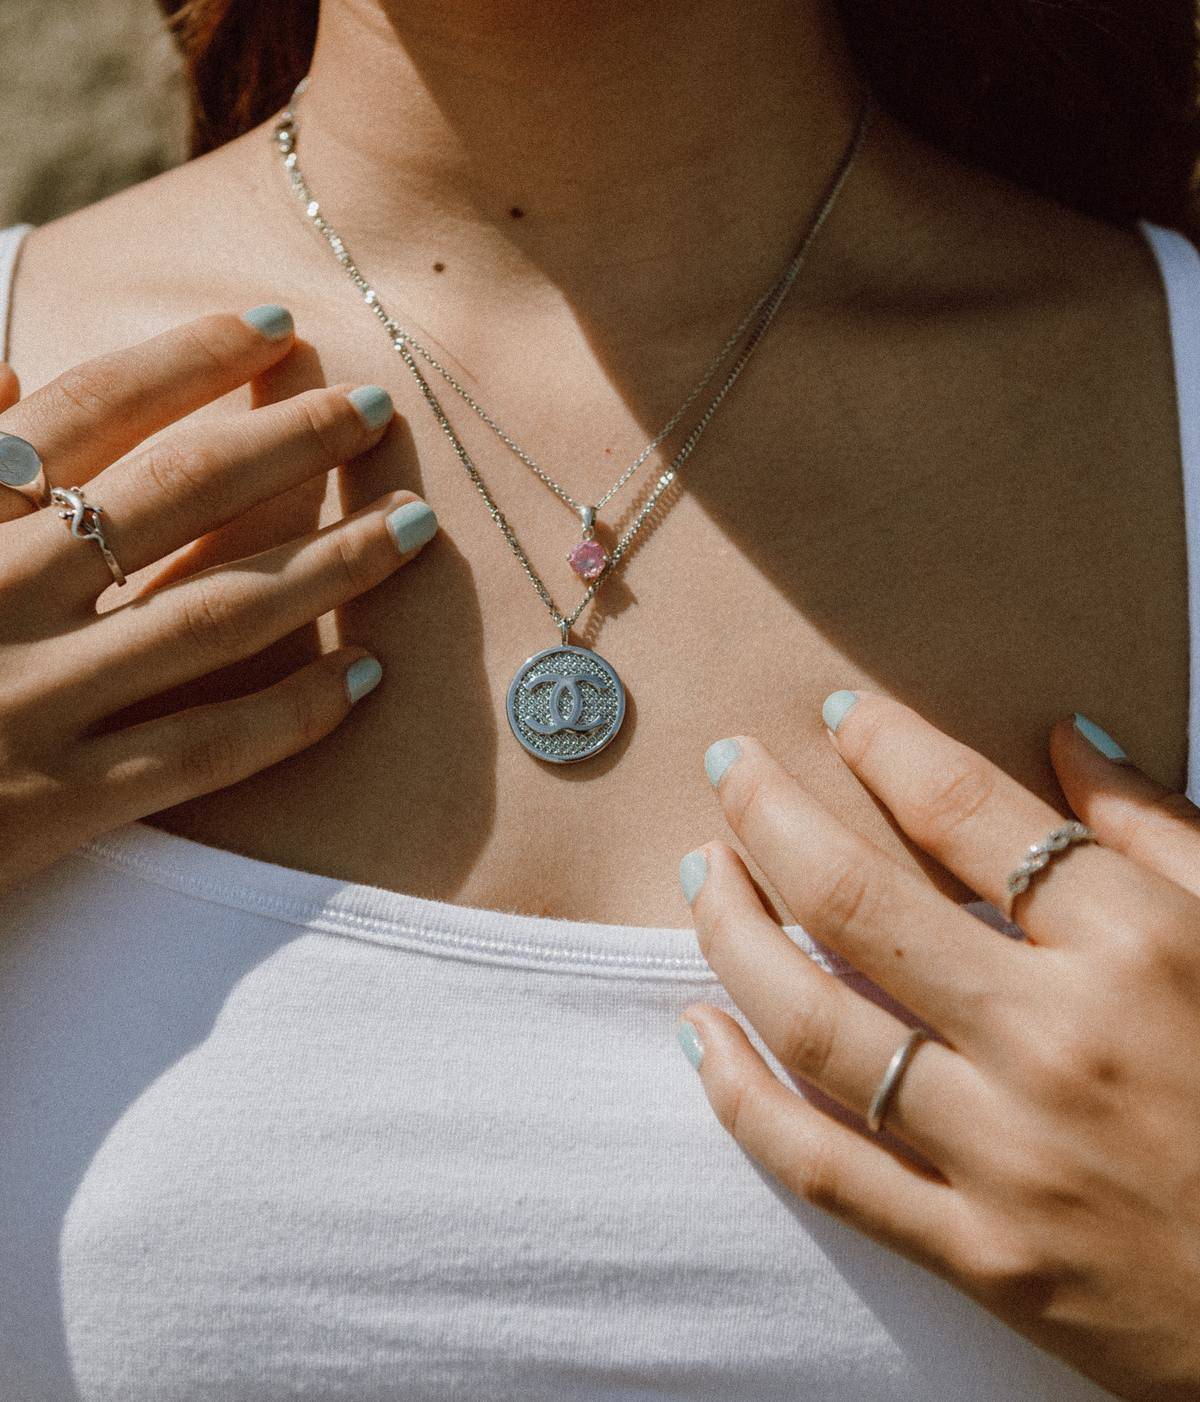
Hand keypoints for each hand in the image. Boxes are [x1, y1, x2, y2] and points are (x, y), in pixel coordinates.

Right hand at [0, 308, 436, 890]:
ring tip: (413, 529)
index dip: (189, 358)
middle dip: (288, 443)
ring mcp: (36, 703)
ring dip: (329, 566)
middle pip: (176, 496)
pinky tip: (367, 674)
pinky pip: (206, 749)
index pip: (86, 410)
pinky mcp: (61, 801)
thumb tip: (3, 371)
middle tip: (378, 409)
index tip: (276, 326)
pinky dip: (294, 711)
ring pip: (217, 614)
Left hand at [677, 693, 1199, 1400]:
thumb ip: (1163, 833)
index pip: (971, 813)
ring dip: (733, 934)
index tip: (840, 714)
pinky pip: (825, 1165)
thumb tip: (1067, 736)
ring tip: (700, 873)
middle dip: (771, 814)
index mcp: (1138, 950)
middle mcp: (1056, 1042)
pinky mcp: (981, 1254)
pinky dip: (742, 1096)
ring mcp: (1008, 1155)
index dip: (890, 746)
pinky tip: (698, 1031)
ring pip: (816, 1023)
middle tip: (727, 762)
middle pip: (859, 901)